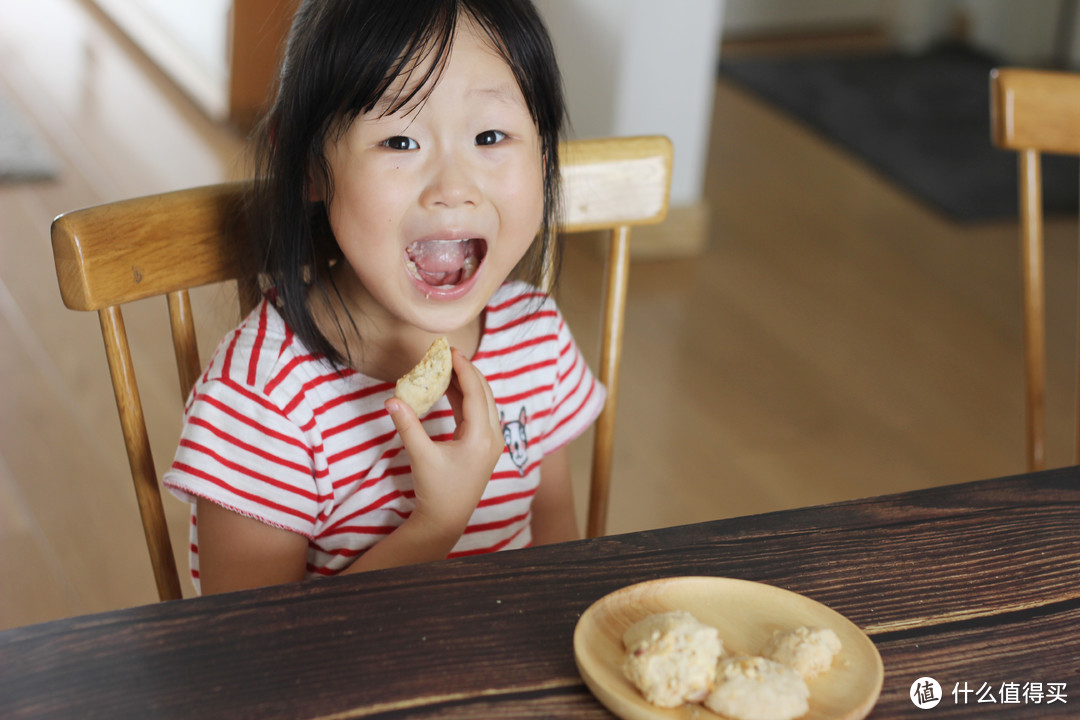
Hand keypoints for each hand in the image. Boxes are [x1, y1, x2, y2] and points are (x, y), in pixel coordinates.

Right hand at [385, 347, 503, 539]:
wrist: (446, 519)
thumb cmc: (435, 490)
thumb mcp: (420, 456)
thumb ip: (407, 426)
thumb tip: (391, 399)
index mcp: (482, 438)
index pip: (477, 393)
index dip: (465, 369)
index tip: (452, 351)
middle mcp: (492, 437)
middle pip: (485, 394)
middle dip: (468, 371)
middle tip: (449, 354)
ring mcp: (491, 442)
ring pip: (483, 403)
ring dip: (467, 384)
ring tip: (447, 366)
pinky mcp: (484, 446)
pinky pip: (478, 414)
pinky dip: (464, 399)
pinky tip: (449, 388)